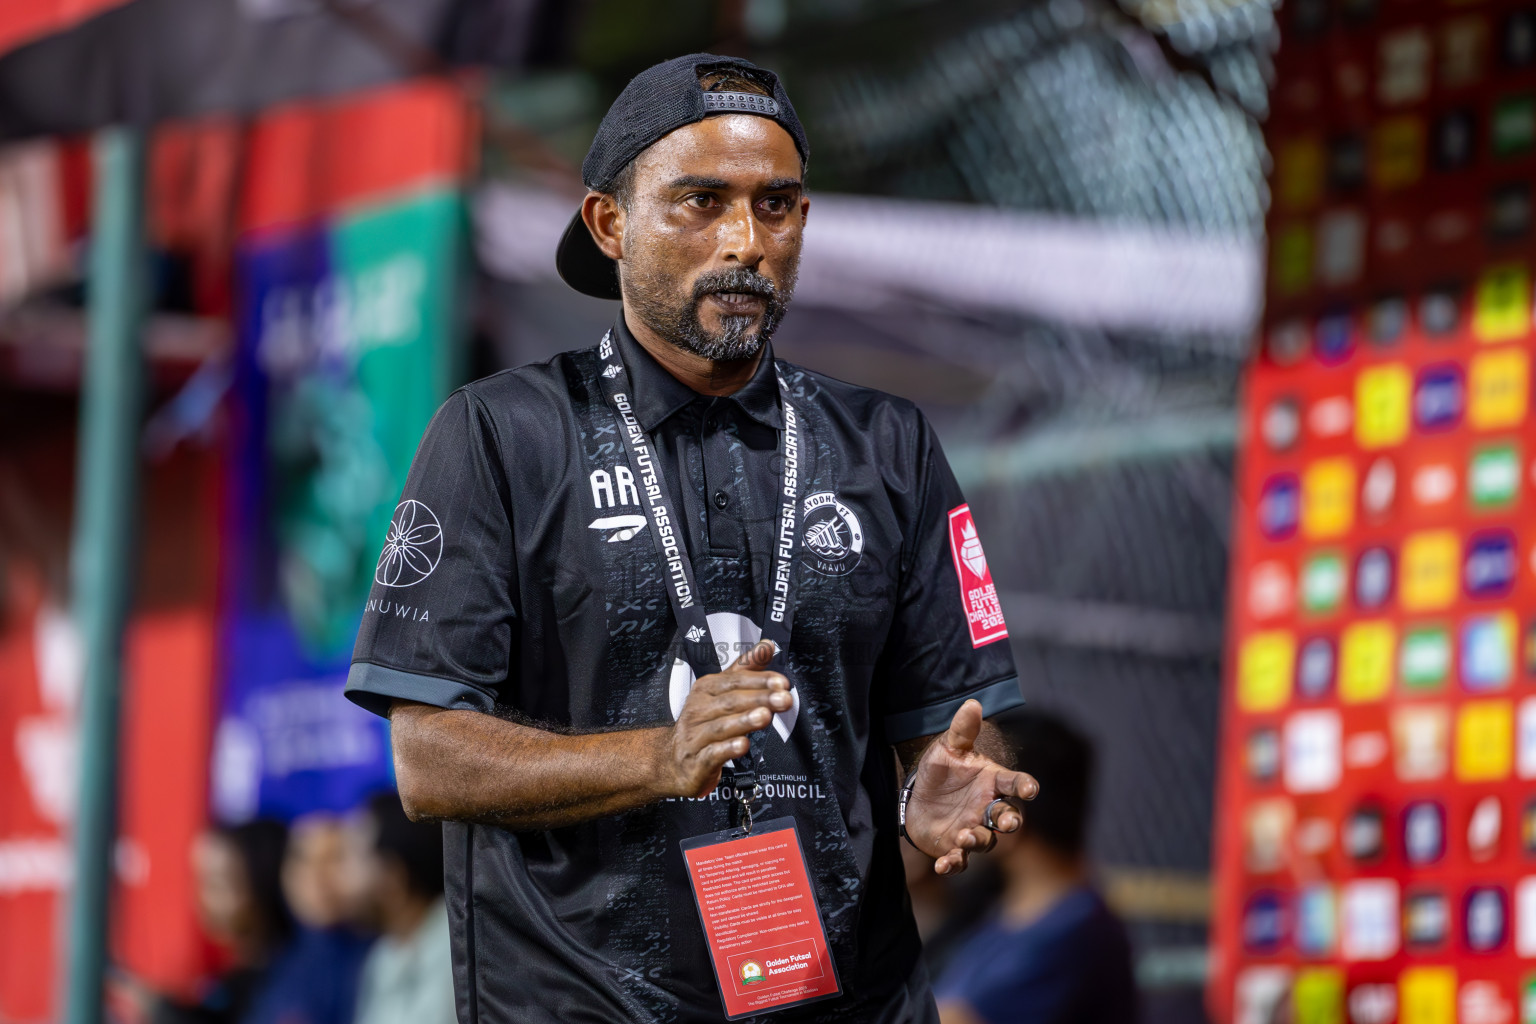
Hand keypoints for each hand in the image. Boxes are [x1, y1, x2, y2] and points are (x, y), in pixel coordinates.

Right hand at [660, 640, 791, 798]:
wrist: (672, 761)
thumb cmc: (702, 724)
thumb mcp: (721, 693)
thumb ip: (745, 670)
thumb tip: (767, 646)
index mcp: (706, 690)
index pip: (734, 681)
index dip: (759, 680)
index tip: (781, 682)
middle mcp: (698, 710)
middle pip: (730, 702)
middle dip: (759, 699)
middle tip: (783, 698)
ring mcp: (695, 736)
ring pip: (721, 726)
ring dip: (744, 720)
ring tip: (765, 716)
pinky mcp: (696, 762)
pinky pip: (712, 753)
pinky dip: (728, 749)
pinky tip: (743, 744)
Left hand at [904, 699, 1037, 874]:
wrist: (917, 796)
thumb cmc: (941, 771)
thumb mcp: (948, 748)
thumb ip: (962, 730)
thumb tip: (973, 703)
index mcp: (991, 782)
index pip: (1014, 783)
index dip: (1025, 786)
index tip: (1032, 789)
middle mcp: (987, 808)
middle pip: (1008, 818)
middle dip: (1010, 821)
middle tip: (1008, 823)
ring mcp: (973, 829)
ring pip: (986, 841)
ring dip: (978, 840)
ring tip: (965, 835)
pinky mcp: (954, 848)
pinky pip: (960, 860)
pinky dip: (953, 864)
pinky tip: (942, 864)